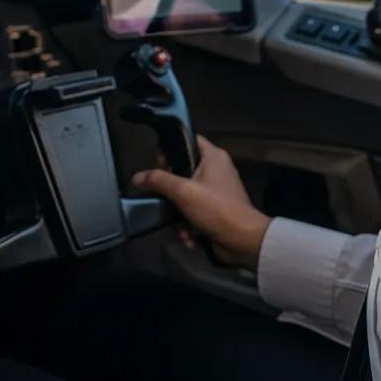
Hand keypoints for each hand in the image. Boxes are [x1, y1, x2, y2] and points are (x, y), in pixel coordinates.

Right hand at [132, 136, 271, 269]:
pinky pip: (195, 210)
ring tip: (178, 226)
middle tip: (162, 195)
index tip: (157, 162)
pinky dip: (190, 224)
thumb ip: (159, 181)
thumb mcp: (184, 192)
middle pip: (184, 169)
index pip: (188, 139)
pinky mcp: (217, 209)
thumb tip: (137, 176)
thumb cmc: (216, 209)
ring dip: (179, 214)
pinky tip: (188, 237)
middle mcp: (216, 169)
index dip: (171, 147)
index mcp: (213, 156)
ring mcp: (217, 190)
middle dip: (171, 190)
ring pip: (187, 194)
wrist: (244, 241)